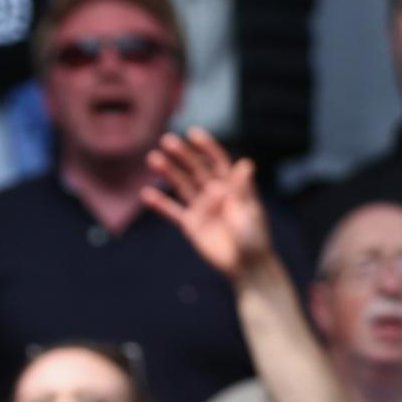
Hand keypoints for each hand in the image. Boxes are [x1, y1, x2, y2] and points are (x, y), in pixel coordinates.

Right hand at [140, 129, 273, 279]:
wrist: (248, 267)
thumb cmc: (255, 239)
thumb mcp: (250, 213)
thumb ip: (243, 190)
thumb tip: (245, 163)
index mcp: (233, 187)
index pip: (218, 162)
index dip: (207, 147)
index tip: (193, 134)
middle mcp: (215, 193)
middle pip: (196, 169)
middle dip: (183, 155)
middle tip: (167, 141)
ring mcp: (202, 208)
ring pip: (182, 185)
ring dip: (168, 172)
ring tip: (153, 159)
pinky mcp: (191, 224)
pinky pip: (173, 212)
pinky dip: (160, 204)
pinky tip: (146, 194)